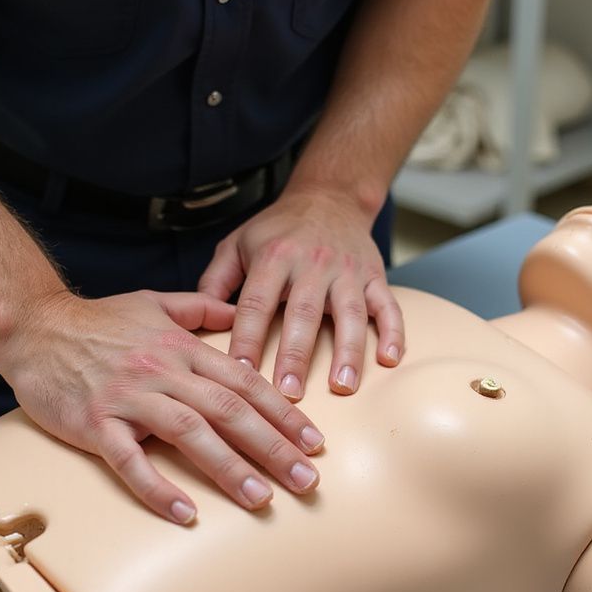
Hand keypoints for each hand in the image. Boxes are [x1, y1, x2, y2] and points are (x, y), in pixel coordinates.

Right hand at [0, 289, 325, 525]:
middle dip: (272, 446)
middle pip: (228, 410)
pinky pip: (129, 460)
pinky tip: (186, 514)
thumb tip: (238, 311)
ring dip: (229, 467)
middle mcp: (163, 371)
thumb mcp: (155, 303)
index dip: (283, 413)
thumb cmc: (97, 320)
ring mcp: (129, 397)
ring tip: (262, 499)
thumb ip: (201, 308)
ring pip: (189, 432)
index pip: (244, 383)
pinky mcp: (94, 422)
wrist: (34, 325)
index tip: (314, 441)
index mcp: (183, 348)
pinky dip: (157, 488)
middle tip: (306, 479)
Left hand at [198, 187, 404, 399]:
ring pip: (351, 314)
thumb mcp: (237, 243)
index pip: (256, 303)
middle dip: (296, 356)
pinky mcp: (375, 276)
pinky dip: (393, 332)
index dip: (247, 339)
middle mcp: (313, 263)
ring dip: (348, 352)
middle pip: (303, 314)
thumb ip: (214, 281)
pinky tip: (390, 360)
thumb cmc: (278, 229)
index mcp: (274, 256)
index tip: (241, 374)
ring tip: (342, 387)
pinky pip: (388, 305)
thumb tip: (198, 324)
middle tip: (290, 395)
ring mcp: (348, 271)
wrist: (329, 196)